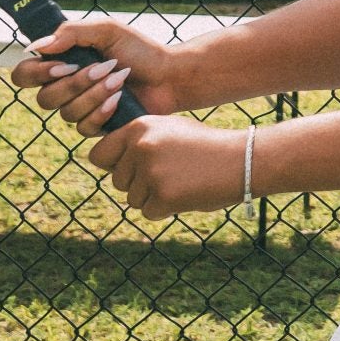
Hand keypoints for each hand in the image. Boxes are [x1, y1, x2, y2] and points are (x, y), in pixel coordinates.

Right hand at [10, 17, 189, 132]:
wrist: (169, 74)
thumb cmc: (140, 50)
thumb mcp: (106, 31)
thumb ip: (71, 33)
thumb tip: (36, 46)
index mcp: (62, 63)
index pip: (24, 75)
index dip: (36, 74)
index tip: (62, 65)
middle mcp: (66, 88)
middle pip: (44, 99)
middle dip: (74, 84)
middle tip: (101, 68)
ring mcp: (80, 109)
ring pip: (66, 113)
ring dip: (94, 94)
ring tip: (119, 80)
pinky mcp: (96, 126)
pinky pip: (84, 127)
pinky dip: (102, 111)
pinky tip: (119, 100)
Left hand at [89, 115, 248, 218]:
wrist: (240, 160)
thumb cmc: (206, 145)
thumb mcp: (170, 129)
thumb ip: (139, 140)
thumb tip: (109, 159)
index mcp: (139, 128)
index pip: (98, 155)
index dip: (112, 165)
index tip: (129, 169)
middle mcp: (140, 148)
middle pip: (117, 181)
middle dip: (138, 184)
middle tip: (168, 176)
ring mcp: (151, 173)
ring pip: (133, 199)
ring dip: (153, 197)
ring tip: (181, 182)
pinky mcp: (163, 196)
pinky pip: (149, 212)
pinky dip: (165, 209)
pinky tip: (186, 194)